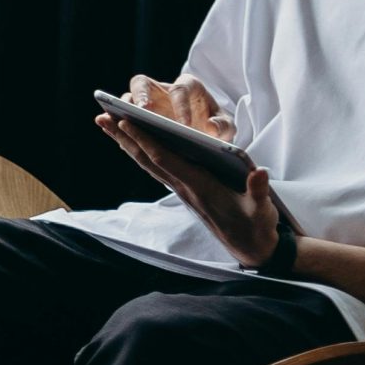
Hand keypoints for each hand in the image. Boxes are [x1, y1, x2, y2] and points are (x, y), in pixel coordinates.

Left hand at [95, 112, 284, 267]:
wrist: (251, 248)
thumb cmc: (256, 225)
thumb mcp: (262, 210)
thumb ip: (260, 191)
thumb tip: (260, 173)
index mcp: (200, 187)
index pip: (166, 160)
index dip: (145, 141)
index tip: (126, 122)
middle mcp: (185, 188)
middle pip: (147, 159)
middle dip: (124, 137)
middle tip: (102, 116)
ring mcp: (182, 190)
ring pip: (148, 163)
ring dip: (126, 143)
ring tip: (107, 123)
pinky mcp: (185, 191)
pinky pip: (157, 168)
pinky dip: (142, 152)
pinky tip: (131, 141)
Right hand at [123, 72, 234, 139]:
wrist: (205, 131)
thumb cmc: (215, 124)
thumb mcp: (226, 126)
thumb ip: (223, 126)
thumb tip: (211, 128)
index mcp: (187, 86)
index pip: (180, 91)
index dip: (181, 107)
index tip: (183, 127)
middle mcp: (163, 90)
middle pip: (143, 83)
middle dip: (141, 96)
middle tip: (142, 112)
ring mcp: (147, 102)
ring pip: (129, 97)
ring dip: (124, 109)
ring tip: (123, 124)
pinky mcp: (138, 116)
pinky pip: (124, 116)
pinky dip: (119, 123)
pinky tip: (120, 138)